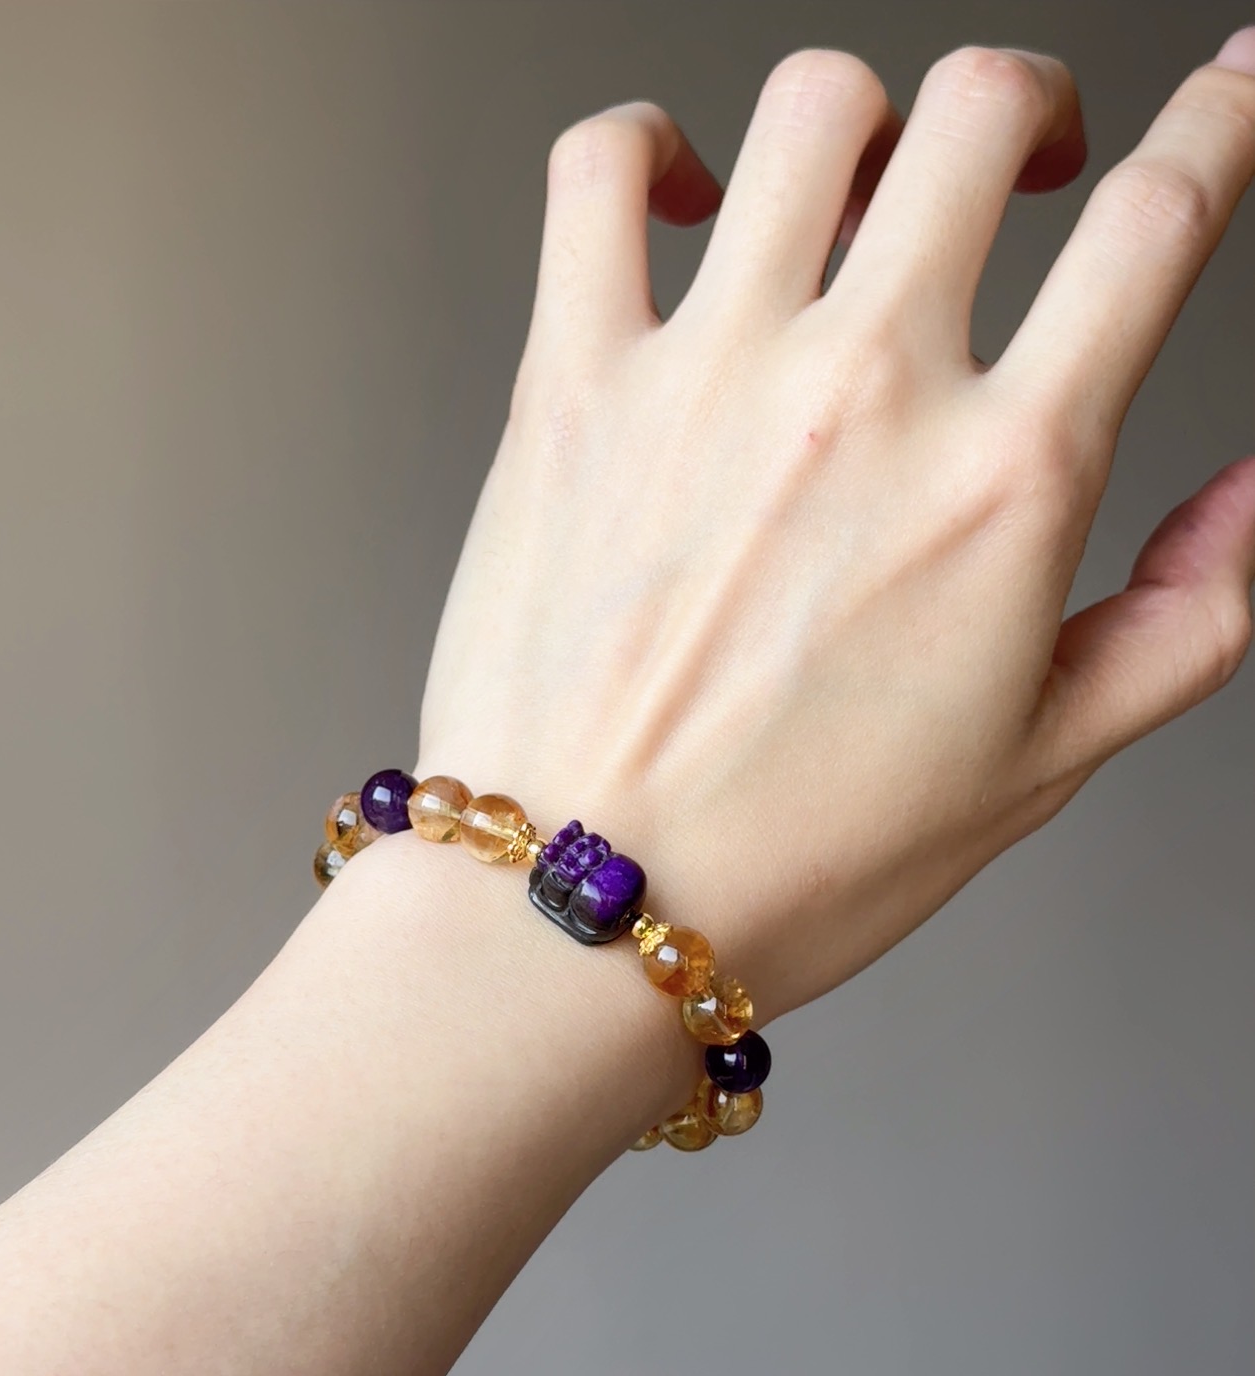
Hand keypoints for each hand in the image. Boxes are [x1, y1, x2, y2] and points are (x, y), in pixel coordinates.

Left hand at [413, 33, 1254, 1023]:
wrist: (591, 910)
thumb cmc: (798, 861)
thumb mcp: (1043, 763)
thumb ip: (1187, 618)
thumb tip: (1254, 498)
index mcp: (1002, 482)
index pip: (1160, 223)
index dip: (1224, 116)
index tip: (1232, 82)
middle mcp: (863, 393)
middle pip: (984, 113)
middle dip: (1033, 109)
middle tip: (1028, 163)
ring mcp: (708, 373)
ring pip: (816, 107)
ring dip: (866, 121)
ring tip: (860, 192)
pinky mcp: (571, 382)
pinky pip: (601, 171)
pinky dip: (649, 142)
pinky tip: (690, 193)